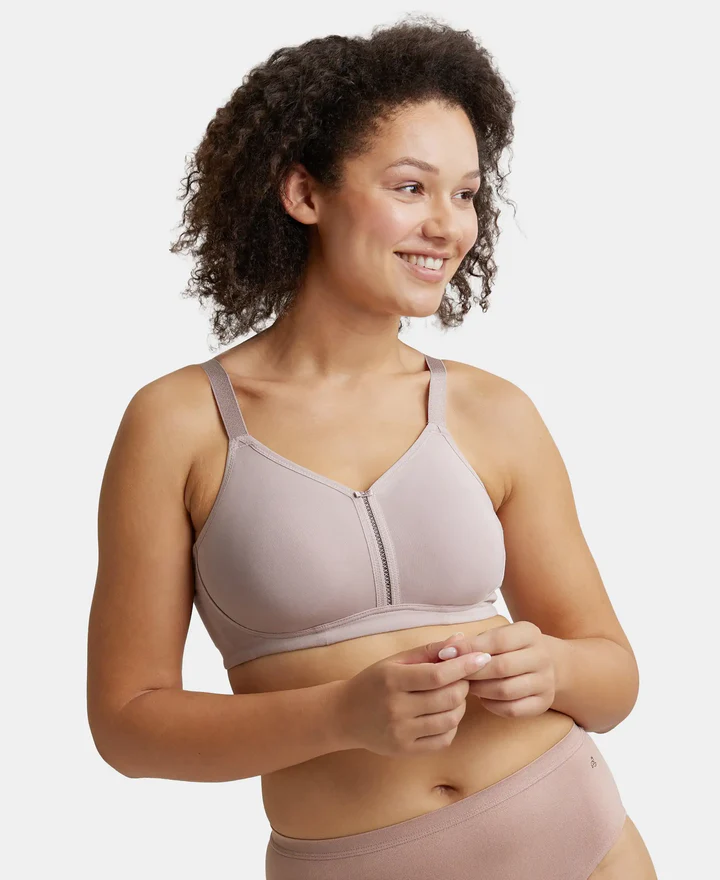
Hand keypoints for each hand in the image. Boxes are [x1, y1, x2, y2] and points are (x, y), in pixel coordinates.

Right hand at [335, 634, 489, 755]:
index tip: (482, 658)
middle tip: (462, 679)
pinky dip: (452, 726)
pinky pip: (443, 740)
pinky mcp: (405, 750)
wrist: (344, 715)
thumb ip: (429, 650)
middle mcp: (396, 708)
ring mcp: (401, 732)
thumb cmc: (374, 682)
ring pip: (450, 720)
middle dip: (464, 686)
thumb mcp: (396, 661)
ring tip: (452, 695)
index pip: (437, 675)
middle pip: (448, 698)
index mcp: (392, 679)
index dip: (464, 666)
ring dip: (460, 706)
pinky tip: (443, 715)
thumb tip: (461, 640)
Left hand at [434, 622, 556, 719]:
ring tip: (467, 685)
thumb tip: (446, 651)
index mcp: (529, 633)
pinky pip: (512, 709)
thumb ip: (475, 642)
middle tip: (454, 675)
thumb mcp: (499, 636)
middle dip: (472, 672)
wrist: (548, 664)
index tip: (446, 654)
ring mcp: (545, 682)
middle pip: (502, 667)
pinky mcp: (543, 703)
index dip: (470, 648)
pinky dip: (492, 705)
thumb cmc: (511, 648)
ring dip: (480, 690)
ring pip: (505, 691)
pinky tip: (483, 697)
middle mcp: (542, 657)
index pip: (498, 640)